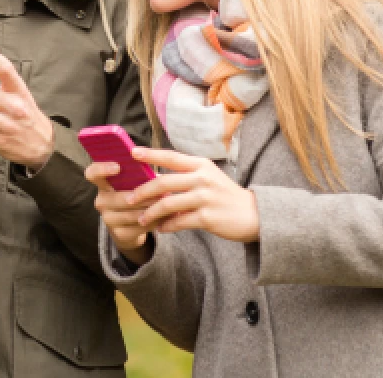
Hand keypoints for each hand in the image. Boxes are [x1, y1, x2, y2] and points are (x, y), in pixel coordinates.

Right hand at [85, 161, 155, 264]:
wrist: (130, 227)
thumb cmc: (134, 196)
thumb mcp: (134, 184)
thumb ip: (140, 176)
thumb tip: (157, 176)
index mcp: (102, 184)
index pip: (92, 173)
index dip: (102, 169)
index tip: (118, 167)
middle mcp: (101, 201)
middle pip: (119, 197)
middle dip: (143, 195)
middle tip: (162, 192)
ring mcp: (108, 219)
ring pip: (132, 214)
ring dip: (152, 209)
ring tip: (168, 204)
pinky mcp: (119, 234)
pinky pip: (139, 227)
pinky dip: (154, 221)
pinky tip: (164, 217)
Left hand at [127, 148, 260, 242]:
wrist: (254, 215)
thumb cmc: (224, 195)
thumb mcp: (208, 177)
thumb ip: (185, 176)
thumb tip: (154, 179)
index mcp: (201, 165)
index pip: (171, 157)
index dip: (150, 154)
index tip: (132, 152)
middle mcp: (202, 179)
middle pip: (164, 182)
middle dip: (142, 191)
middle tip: (128, 198)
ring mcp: (205, 198)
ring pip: (168, 204)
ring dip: (151, 213)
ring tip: (142, 219)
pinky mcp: (207, 217)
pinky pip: (179, 222)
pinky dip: (167, 226)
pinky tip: (161, 228)